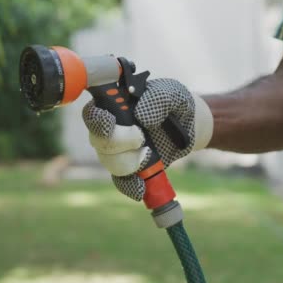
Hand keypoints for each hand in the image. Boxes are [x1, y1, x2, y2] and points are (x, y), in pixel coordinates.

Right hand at [82, 78, 212, 200]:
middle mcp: (110, 127)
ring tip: (149, 153)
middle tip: (141, 138)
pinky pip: (121, 181)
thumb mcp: (172, 93)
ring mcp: (118, 149)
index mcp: (114, 104)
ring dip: (128, 161)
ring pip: (108, 161)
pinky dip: (129, 186)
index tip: (109, 123)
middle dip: (119, 142)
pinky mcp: (131, 166)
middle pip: (98, 141)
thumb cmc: (175, 102)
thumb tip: (141, 117)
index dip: (96, 120)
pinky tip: (141, 188)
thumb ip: (158, 98)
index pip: (93, 113)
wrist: (190, 123)